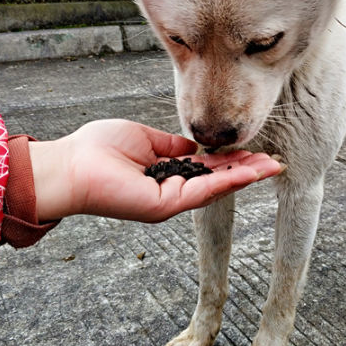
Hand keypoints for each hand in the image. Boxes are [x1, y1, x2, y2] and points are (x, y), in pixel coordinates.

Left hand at [29, 119, 282, 222]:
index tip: (254, 151)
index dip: (232, 160)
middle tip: (274, 162)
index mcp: (166, 174)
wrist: (71, 165)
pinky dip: (229, 181)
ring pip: (217, 188)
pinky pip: (204, 191)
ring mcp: (170, 201)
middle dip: (247, 170)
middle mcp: (172, 191)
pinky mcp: (165, 205)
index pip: (207, 168)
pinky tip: (249, 172)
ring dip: (245, 176)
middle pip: (218, 180)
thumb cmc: (97, 150)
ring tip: (271, 166)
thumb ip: (172, 146)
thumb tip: (194, 147)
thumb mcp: (145, 140)